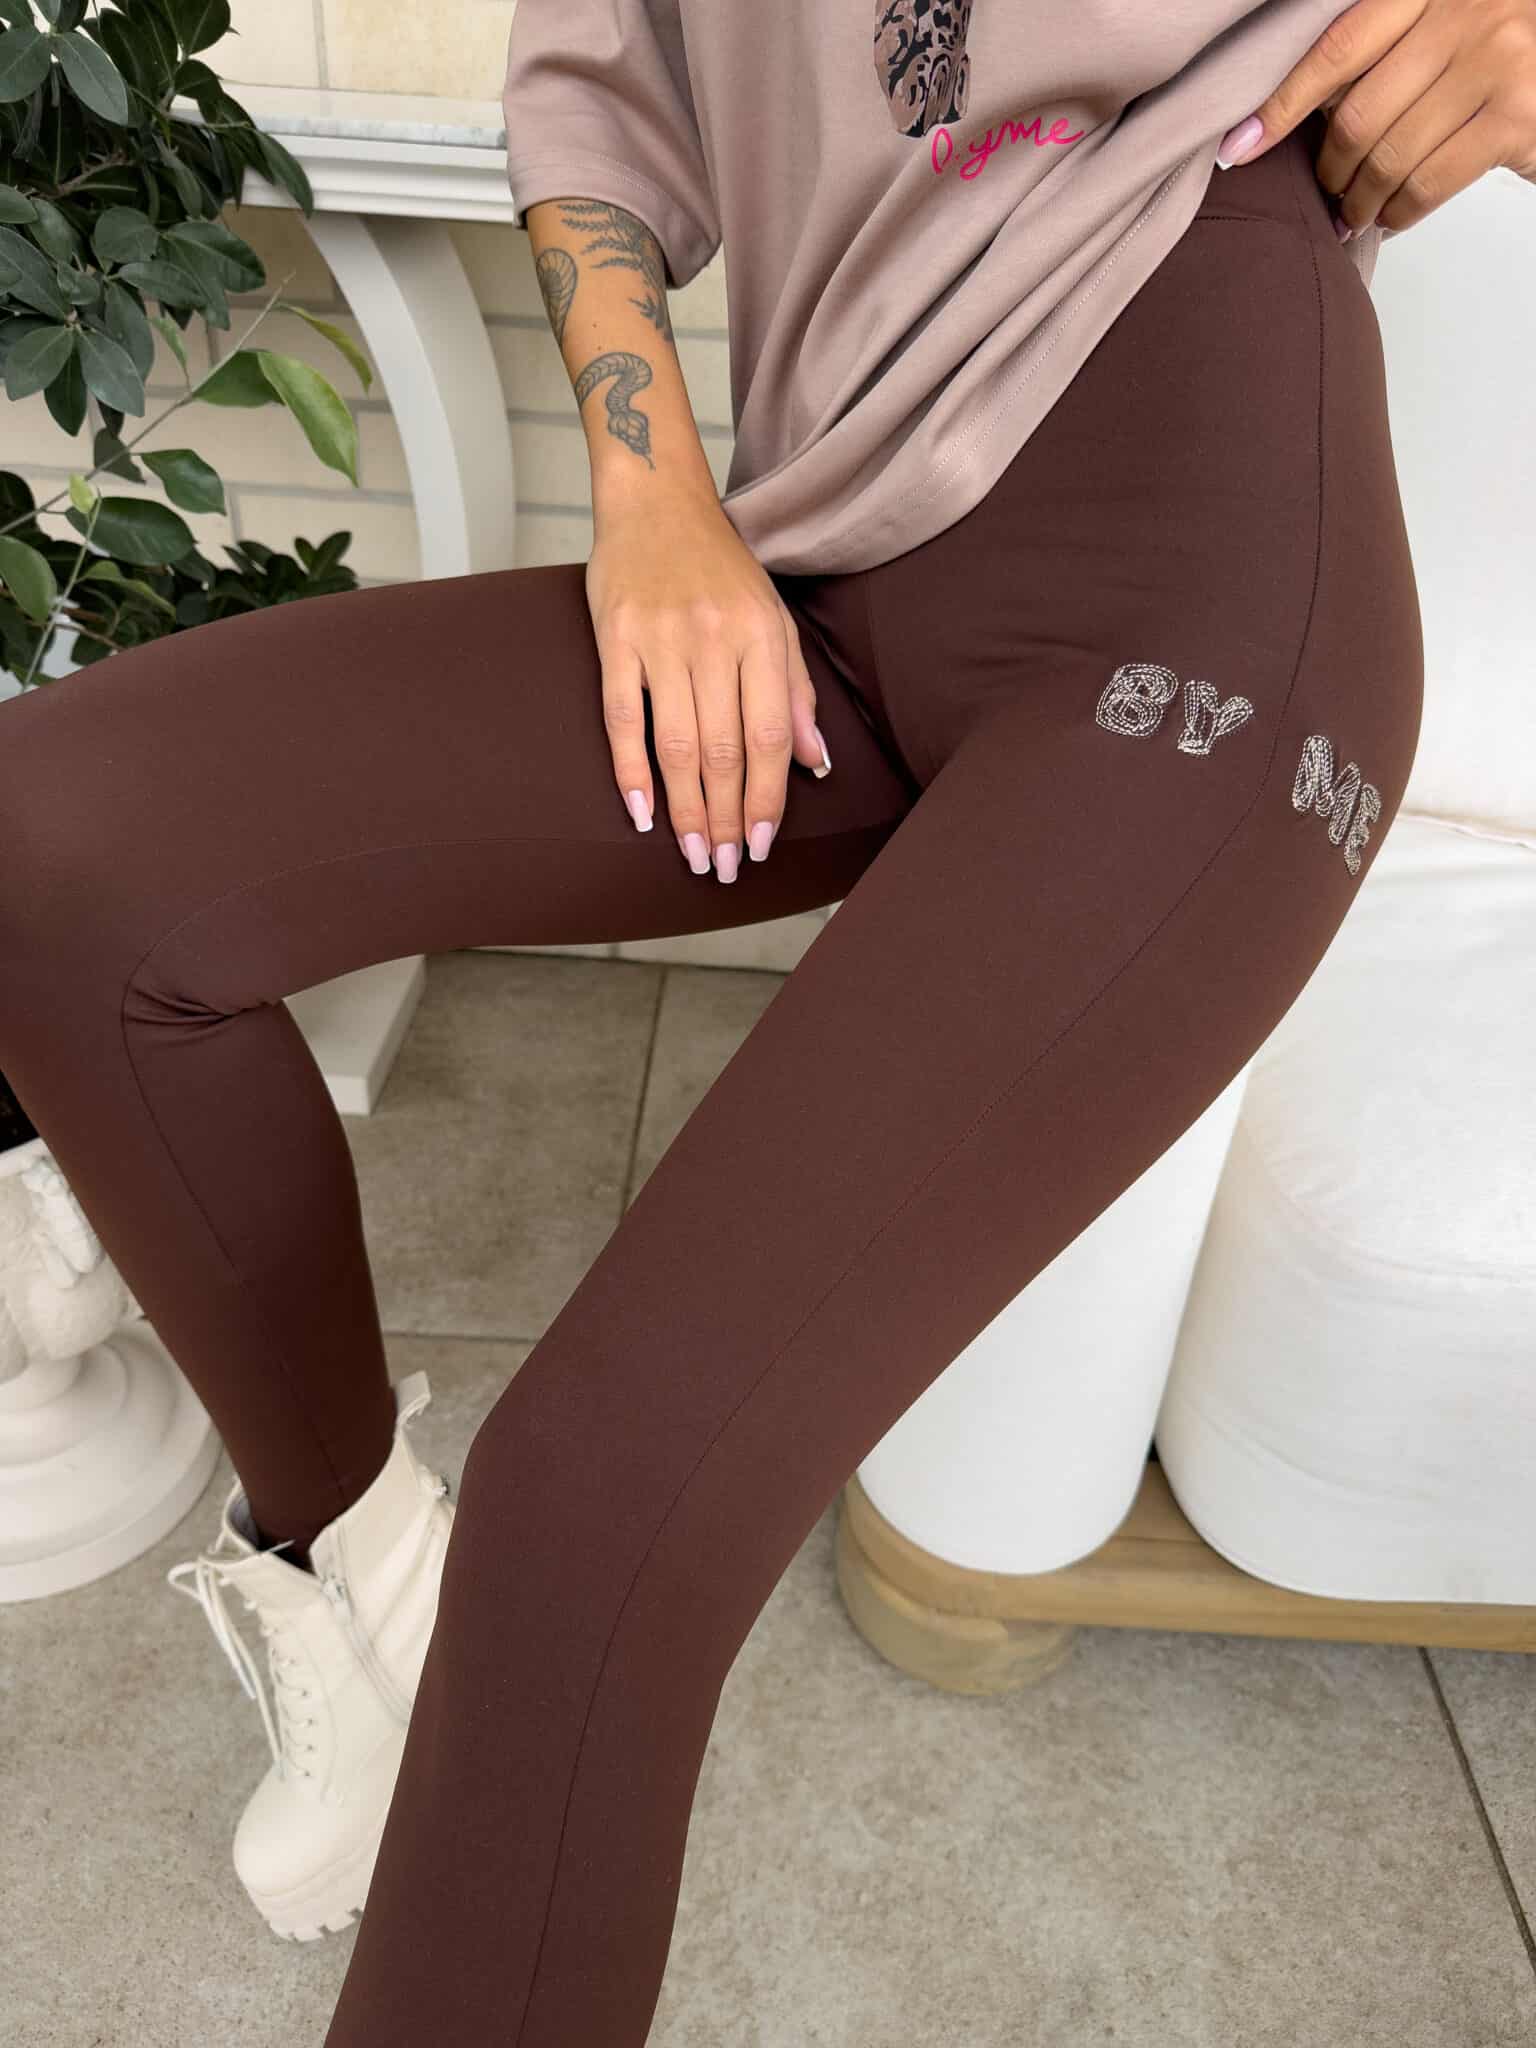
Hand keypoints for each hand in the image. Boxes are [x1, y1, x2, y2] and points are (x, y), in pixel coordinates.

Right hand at [585, 481, 831, 882]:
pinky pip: (621, 717)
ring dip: (685, 808)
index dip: (767, 798)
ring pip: (674, 742)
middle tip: (725, 866)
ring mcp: (660, 639)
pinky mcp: (614, 638)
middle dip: (727, 817)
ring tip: (694, 854)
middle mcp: (713, 639)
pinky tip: (641, 814)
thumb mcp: (775, 619)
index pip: (767, 737)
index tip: (762, 844)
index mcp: (761, 637)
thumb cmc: (721, 569)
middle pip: (722, 749)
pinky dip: (630, 771)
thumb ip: (795, 693)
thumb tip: (813, 763)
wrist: (656, 504)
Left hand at [1215, 0, 1535, 238]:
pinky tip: (1392, 217)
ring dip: (1360, 200)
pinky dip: (1399, 212)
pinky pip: (1428, 183)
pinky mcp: (1516, 118)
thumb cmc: (1504, 52)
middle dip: (1331, 169)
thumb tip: (1308, 114)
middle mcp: (1466, 13)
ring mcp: (1496, 63)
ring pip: (1390, 156)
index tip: (1241, 147)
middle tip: (1328, 189)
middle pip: (1359, 115)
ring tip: (1354, 215)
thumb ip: (1390, 52)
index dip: (1284, 103)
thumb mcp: (1448, 27)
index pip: (1339, 47)